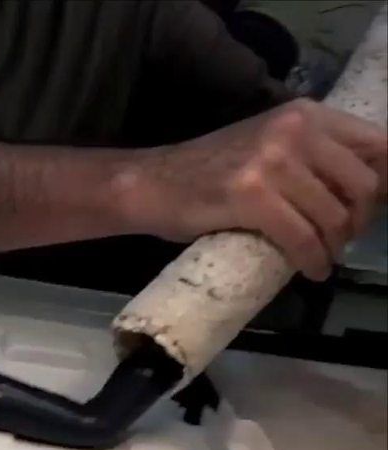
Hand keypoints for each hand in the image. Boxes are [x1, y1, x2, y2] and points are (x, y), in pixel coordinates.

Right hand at [129, 98, 386, 279]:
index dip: (383, 184)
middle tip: (339, 239)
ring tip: (320, 257)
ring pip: (335, 217)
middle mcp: (293, 130)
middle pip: (364, 186)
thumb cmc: (208, 171)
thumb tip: (363, 188)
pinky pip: (302, 238)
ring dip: (334, 247)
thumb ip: (312, 155)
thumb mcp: (268, 145)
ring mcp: (271, 162)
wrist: (151, 184)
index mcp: (304, 114)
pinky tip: (309, 269)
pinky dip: (312, 261)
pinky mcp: (251, 196)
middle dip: (358, 222)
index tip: (366, 210)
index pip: (378, 145)